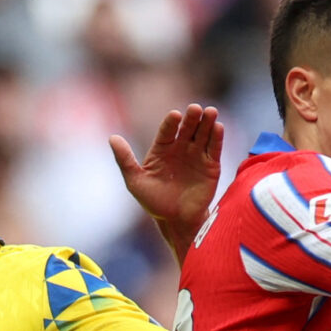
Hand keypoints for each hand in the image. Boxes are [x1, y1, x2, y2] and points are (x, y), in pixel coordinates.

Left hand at [111, 105, 223, 240]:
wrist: (176, 221)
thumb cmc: (154, 202)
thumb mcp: (135, 181)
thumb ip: (125, 160)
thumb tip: (112, 137)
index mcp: (162, 149)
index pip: (167, 131)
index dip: (171, 123)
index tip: (175, 115)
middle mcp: (181, 148)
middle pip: (187, 129)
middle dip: (192, 118)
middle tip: (195, 108)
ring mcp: (197, 156)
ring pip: (203, 135)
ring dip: (207, 123)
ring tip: (210, 111)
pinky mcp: (211, 166)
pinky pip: (214, 149)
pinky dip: (217, 138)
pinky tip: (218, 127)